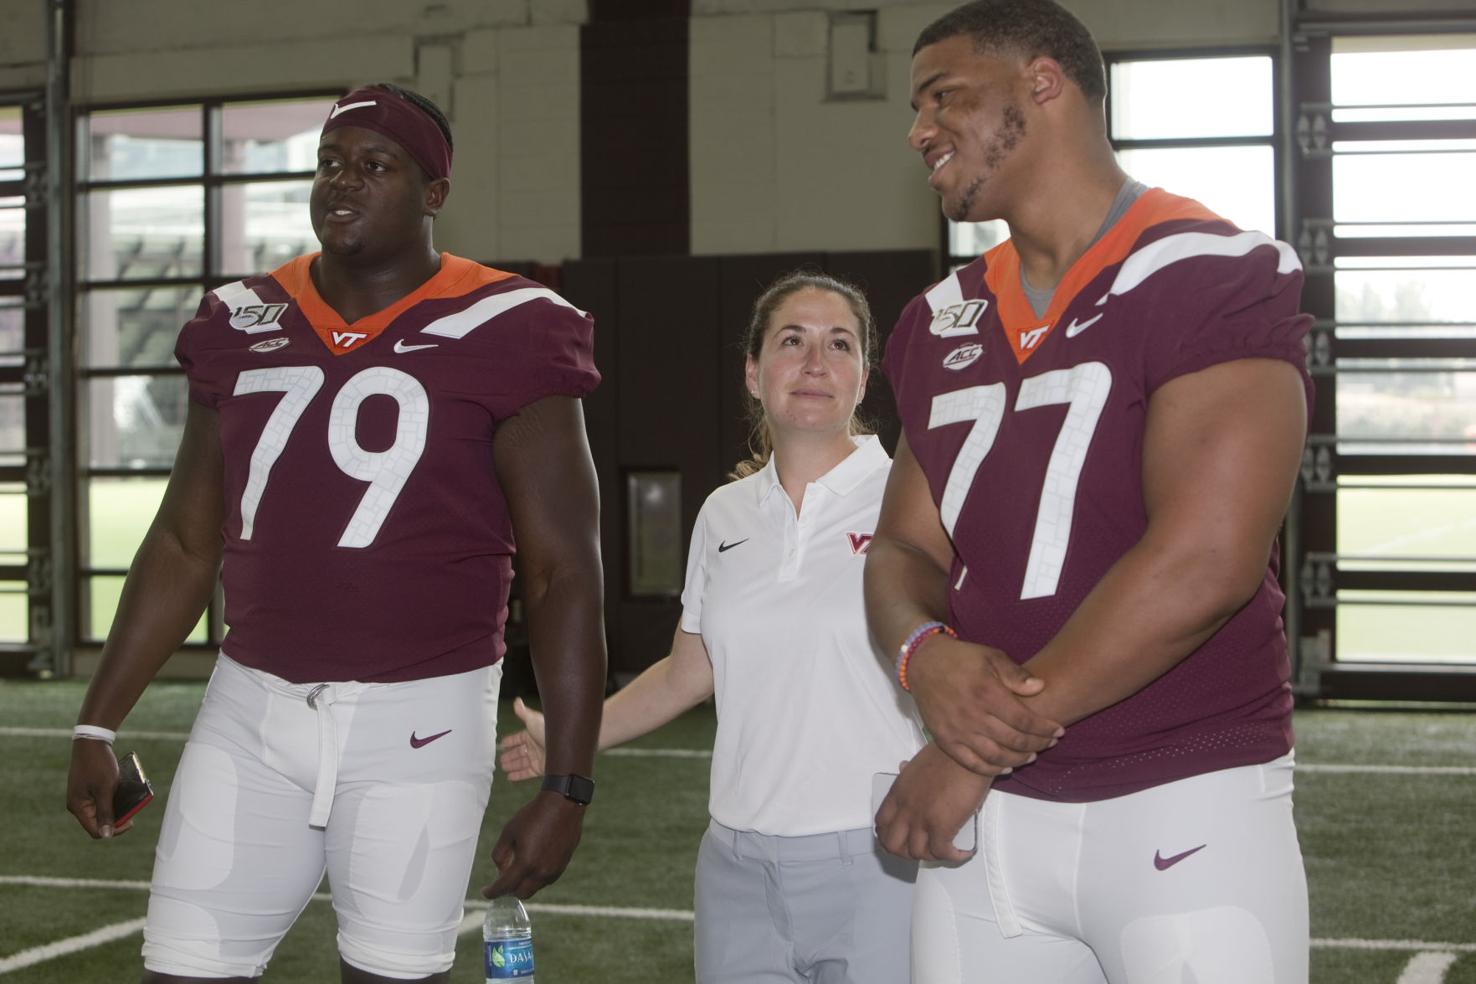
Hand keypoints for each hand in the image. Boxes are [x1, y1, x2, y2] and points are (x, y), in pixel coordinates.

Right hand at [66, 739, 131, 838]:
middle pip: (99, 822)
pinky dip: (114, 799)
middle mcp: (78, 804)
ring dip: (117, 808)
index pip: (95, 830)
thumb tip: (106, 835)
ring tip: (131, 801)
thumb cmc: (98, 764)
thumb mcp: (105, 789)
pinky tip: (124, 792)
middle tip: (133, 810)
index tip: (131, 821)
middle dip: (117, 818)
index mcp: (78, 807)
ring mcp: (82, 796)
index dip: (114, 830)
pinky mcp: (88, 789)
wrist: (92, 741)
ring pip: (102, 811)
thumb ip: (105, 813)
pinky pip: (102, 800)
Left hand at [481, 791, 584, 898]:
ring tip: (518, 867)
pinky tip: (532, 862)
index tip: (485, 892)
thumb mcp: (509, 832)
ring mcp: (554, 871)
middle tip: (501, 880)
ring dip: (523, 883)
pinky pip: (545, 880)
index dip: (492, 892)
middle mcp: (541, 872)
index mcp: (526, 863)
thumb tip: (500, 870)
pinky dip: (535, 877)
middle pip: (520, 893)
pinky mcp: (562, 866)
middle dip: (508, 890)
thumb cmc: (534, 816)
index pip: (505, 887)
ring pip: (533, 888)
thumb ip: (500, 854)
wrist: (563, 805)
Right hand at [497, 698, 547, 780]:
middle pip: (519, 751)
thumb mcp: (533, 720)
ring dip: (512, 765)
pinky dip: (518, 775)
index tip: (502, 744)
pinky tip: (510, 777)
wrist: (561, 749)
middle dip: (510, 755)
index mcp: (532, 734)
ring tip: (503, 768)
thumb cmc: (548, 732)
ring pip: (521, 762)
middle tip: (501, 760)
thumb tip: (517, 701)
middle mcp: (534, 746)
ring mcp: (537, 758)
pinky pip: (526, 773)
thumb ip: (523, 712)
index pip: (518, 738)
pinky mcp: (540, 769)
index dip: (510, 741)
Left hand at [875, 744, 989, 862]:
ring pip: (917, 853)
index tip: (900, 839)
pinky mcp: (942, 826)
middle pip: (893, 845)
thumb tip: (903, 767)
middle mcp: (905, 809)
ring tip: (944, 851)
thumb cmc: (946, 754)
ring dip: (931, 856)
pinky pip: (942, 852)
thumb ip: (907, 771)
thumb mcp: (916, 761)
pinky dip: (952, 856)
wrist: (965, 753)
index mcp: (897, 793)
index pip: (881, 823)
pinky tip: (962, 852)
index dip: (887, 836)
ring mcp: (922, 819)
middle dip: (906, 853)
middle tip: (921, 851)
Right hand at [908, 634, 1062, 775]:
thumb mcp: (991, 656)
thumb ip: (1016, 674)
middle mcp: (972, 715)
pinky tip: (1006, 768)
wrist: (923, 663)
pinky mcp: (944, 739)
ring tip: (1032, 756)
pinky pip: (971, 763)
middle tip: (1050, 743)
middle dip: (1038, 744)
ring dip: (1018, 760)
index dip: (1044, 728)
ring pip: (995, 756)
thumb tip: (1040, 687)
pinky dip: (991, 770)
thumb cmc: (961, 658)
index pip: (1024, 720)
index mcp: (987, 692)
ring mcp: (957, 730)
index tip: (1058, 731)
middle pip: (1014, 740)